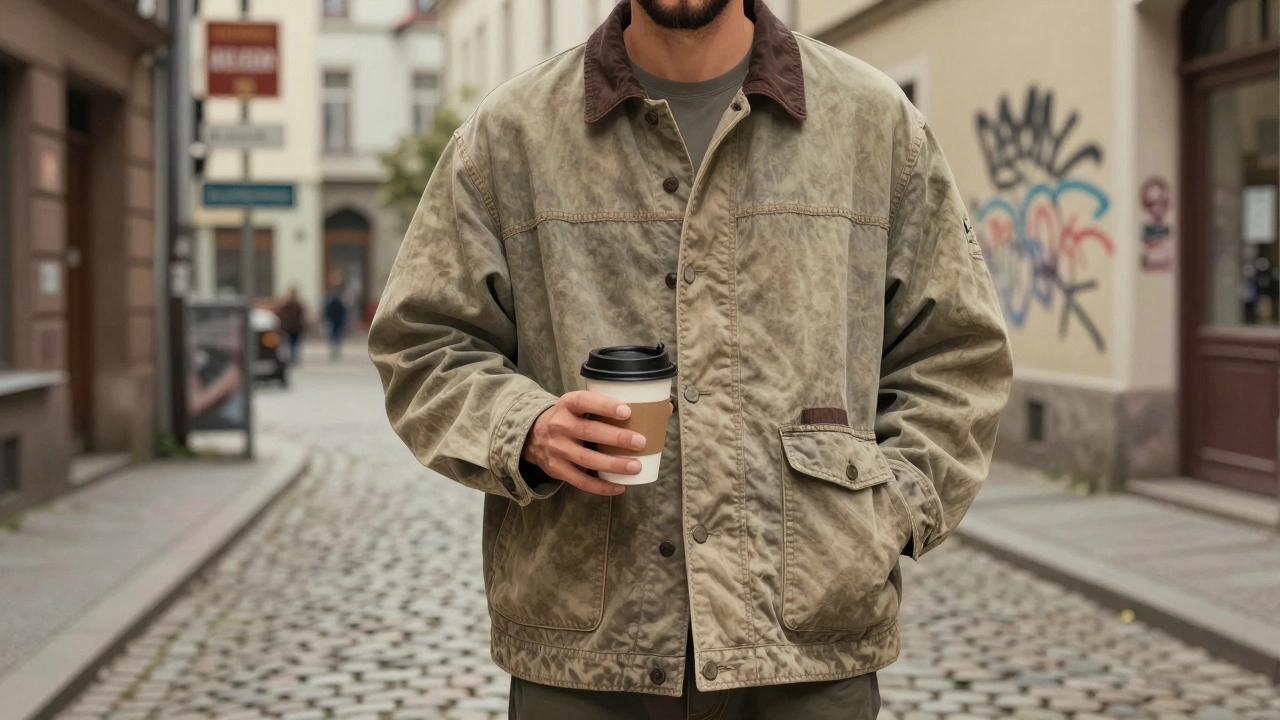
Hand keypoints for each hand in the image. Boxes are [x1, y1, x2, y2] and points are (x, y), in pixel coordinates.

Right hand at [522, 391, 656, 495]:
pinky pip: (581, 481)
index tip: (627, 410)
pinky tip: (620, 486)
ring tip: (636, 466)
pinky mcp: (558, 469)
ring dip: (613, 464)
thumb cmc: (571, 418)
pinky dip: (602, 486)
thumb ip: (614, 406)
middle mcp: (560, 425)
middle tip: (640, 442)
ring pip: (587, 459)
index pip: (584, 402)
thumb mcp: (582, 405)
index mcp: (568, 404)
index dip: (605, 405)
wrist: (534, 436)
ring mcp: (557, 449)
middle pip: (588, 431)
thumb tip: (664, 408)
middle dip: (616, 438)